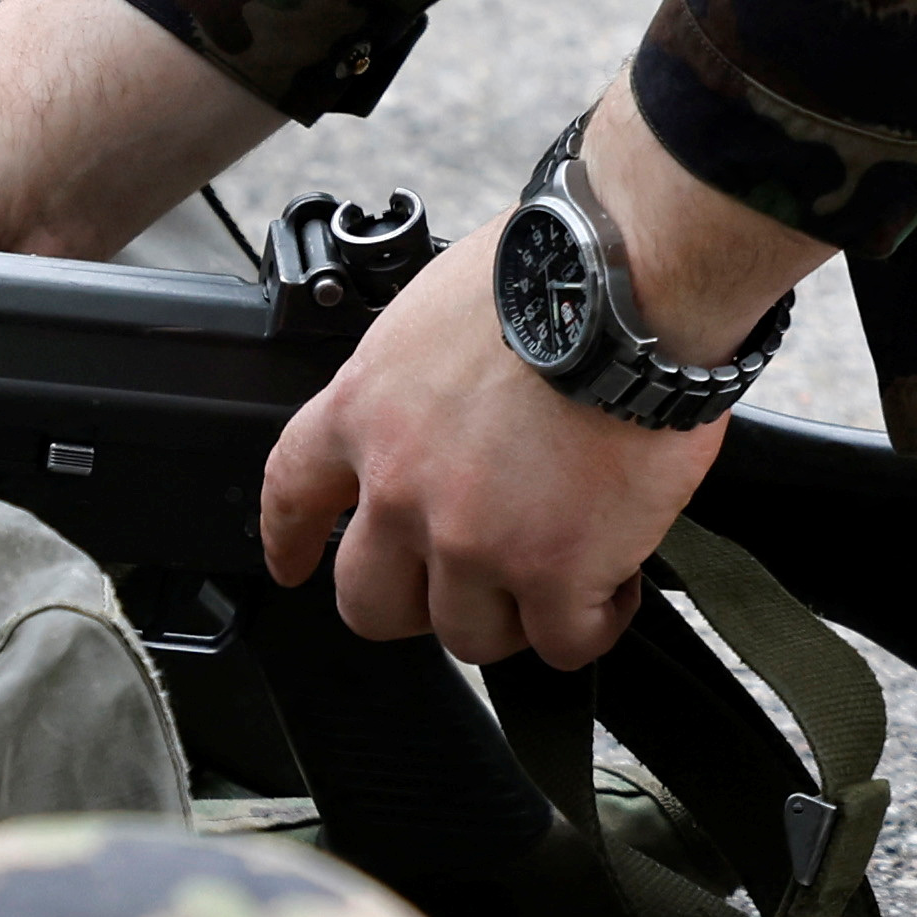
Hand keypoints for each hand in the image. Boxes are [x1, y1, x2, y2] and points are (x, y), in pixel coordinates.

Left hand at [260, 244, 721, 668]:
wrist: (627, 286)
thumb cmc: (551, 274)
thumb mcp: (437, 314)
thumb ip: (419, 387)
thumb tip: (448, 416)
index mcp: (368, 410)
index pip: (293, 488)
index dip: (289, 539)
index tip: (291, 564)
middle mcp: (403, 487)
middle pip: (369, 599)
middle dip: (411, 605)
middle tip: (459, 588)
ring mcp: (474, 541)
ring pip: (468, 636)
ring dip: (512, 615)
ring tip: (557, 573)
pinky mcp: (554, 573)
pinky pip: (562, 643)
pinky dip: (592, 622)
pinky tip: (613, 587)